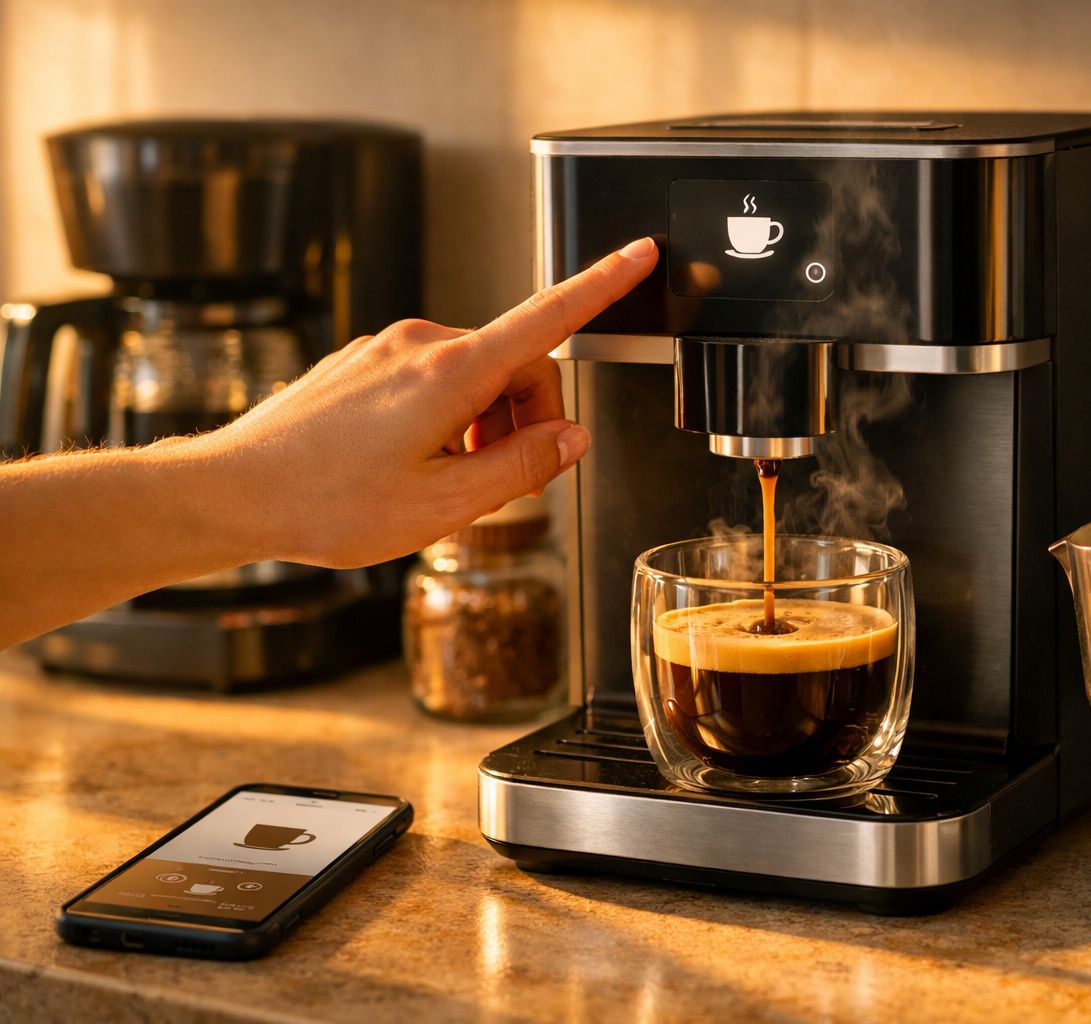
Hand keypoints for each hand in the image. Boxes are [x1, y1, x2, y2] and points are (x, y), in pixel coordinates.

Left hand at [204, 236, 657, 567]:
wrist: (232, 492)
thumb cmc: (327, 503)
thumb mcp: (445, 506)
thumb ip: (521, 467)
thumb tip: (569, 440)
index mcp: (451, 372)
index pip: (548, 317)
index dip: (602, 286)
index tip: (638, 255)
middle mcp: (420, 344)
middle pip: (516, 364)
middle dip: (526, 420)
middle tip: (503, 484)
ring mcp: (386, 348)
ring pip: (473, 375)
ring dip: (483, 426)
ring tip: (446, 485)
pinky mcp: (362, 362)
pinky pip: (431, 380)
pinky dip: (445, 421)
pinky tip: (409, 469)